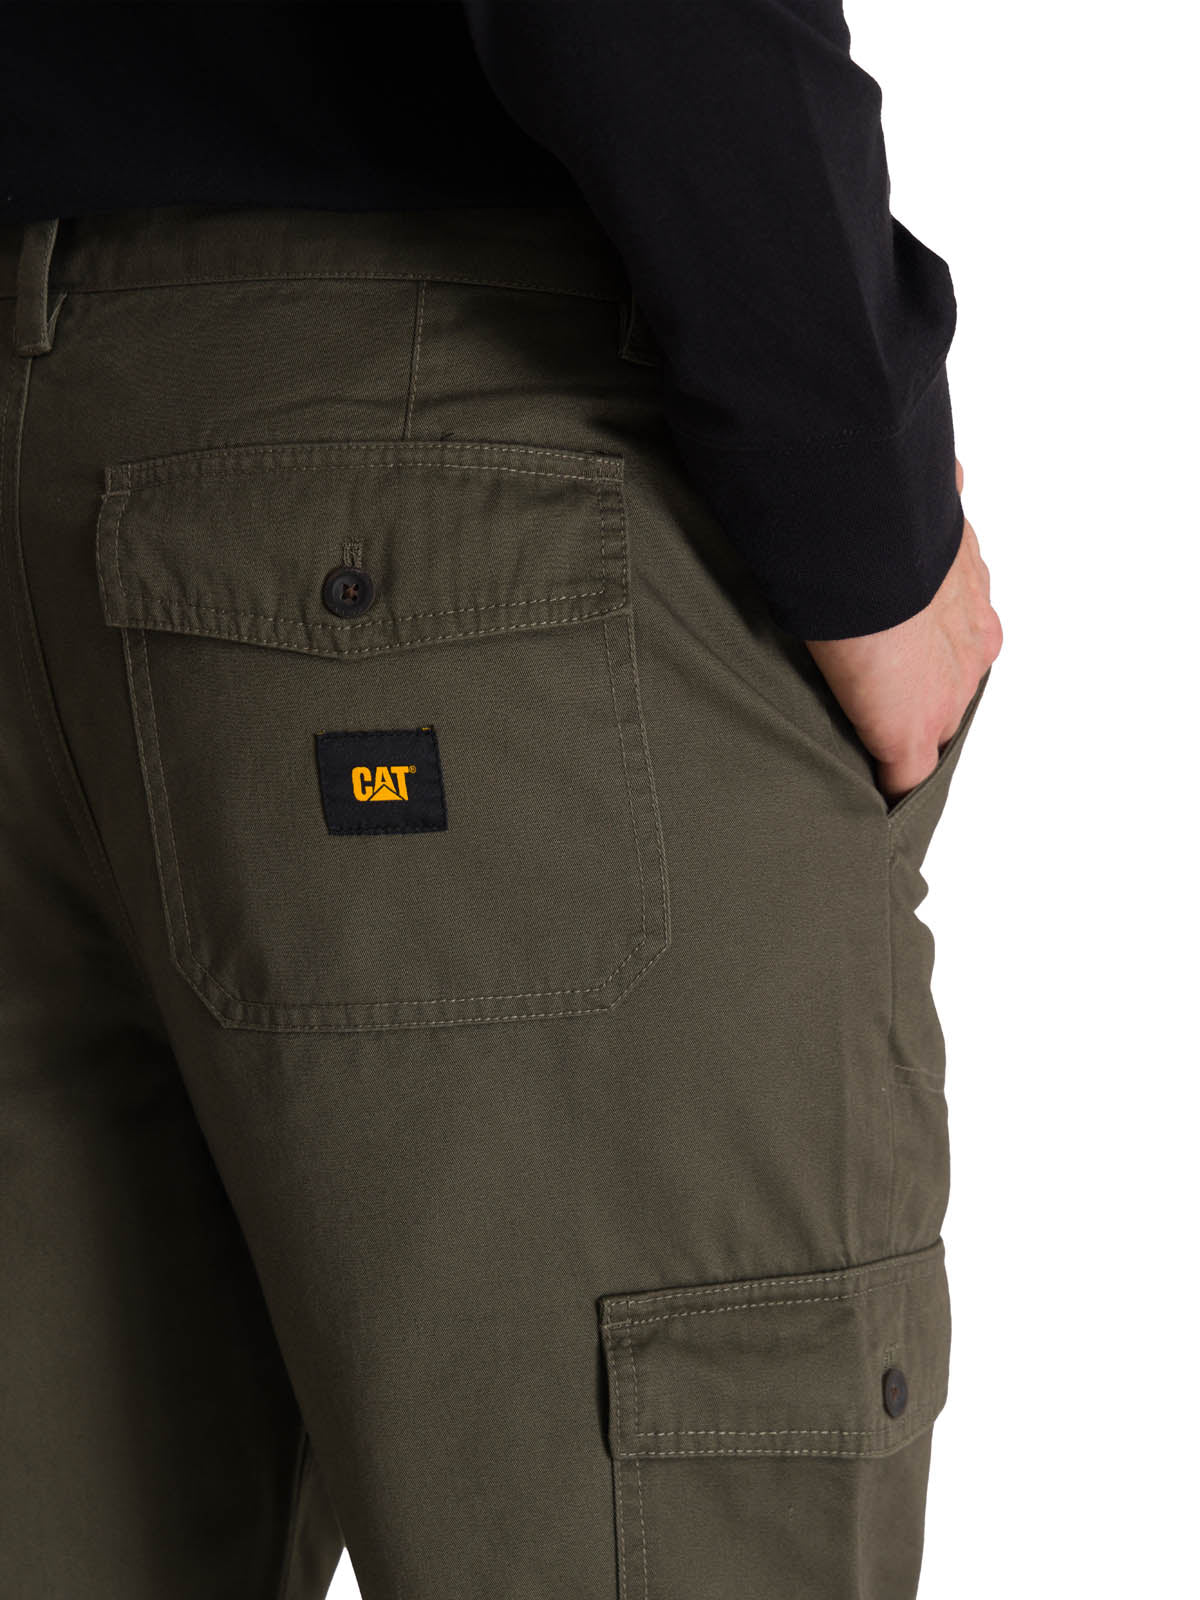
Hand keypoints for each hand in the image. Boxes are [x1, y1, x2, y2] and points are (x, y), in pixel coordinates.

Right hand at [805, 460, 1001, 804]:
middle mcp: (971, 647)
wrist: (871, 544)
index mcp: (972, 601)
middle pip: (951, 687)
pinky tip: (870, 804)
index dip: (930, 650)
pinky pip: (903, 780)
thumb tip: (945, 475)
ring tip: (867, 742)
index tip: (905, 652)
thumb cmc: (879, 516)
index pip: (957, 641)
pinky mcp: (908, 733)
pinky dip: (889, 793)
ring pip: (931, 728)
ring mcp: (943, 696)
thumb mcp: (924, 508)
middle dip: (921, 691)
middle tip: (880, 694)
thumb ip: (934, 507)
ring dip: (904, 732)